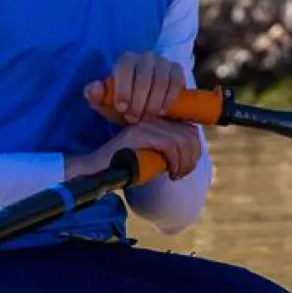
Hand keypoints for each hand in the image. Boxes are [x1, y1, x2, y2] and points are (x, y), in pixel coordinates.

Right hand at [63, 119, 201, 181]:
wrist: (96, 169)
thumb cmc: (124, 165)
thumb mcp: (152, 154)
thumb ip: (168, 150)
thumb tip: (192, 155)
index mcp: (157, 120)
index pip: (190, 129)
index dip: (195, 150)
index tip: (186, 167)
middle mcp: (152, 118)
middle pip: (190, 134)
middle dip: (191, 158)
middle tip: (181, 173)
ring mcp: (144, 124)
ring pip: (181, 141)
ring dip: (184, 163)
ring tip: (175, 175)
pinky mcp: (138, 134)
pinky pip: (169, 145)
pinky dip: (175, 162)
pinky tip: (169, 173)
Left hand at [83, 52, 186, 123]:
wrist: (147, 104)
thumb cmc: (124, 101)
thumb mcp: (105, 102)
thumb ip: (94, 95)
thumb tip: (96, 87)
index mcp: (126, 60)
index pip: (124, 69)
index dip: (123, 90)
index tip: (122, 108)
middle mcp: (145, 57)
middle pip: (144, 79)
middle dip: (138, 103)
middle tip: (134, 119)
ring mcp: (163, 62)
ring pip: (161, 82)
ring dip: (153, 104)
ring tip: (147, 118)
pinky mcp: (177, 70)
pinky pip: (176, 82)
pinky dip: (169, 99)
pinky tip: (162, 112)